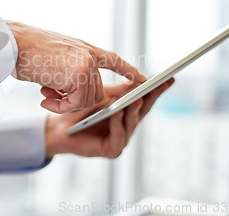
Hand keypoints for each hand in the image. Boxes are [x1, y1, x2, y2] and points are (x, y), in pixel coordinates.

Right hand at [7, 21, 145, 113]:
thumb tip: (69, 88)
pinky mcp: (79, 73)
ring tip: (45, 94)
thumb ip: (68, 68)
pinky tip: (44, 98)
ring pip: (87, 99)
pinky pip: (77, 103)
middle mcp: (89, 54)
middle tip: (50, 96)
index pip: (113, 59)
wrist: (11, 42)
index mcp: (83, 48)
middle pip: (96, 92)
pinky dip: (59, 106)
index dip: (127, 70)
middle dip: (74, 100)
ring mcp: (86, 63)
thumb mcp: (52, 56)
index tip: (143, 79)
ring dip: (64, 104)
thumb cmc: (24, 49)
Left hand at [44, 78, 174, 157]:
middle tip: (159, 84)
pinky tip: (116, 111)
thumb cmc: (81, 111)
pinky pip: (118, 135)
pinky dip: (117, 123)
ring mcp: (121, 138)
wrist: (59, 127)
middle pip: (143, 110)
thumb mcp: (103, 96)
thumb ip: (121, 90)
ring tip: (137, 97)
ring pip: (131, 122)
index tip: (170, 77)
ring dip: (134, 110)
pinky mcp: (111, 149)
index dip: (158, 90)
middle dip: (152, 97)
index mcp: (128, 112)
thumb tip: (140, 78)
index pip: (146, 99)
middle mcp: (128, 126)